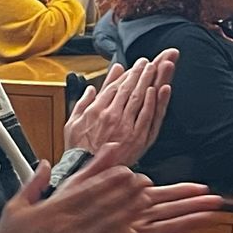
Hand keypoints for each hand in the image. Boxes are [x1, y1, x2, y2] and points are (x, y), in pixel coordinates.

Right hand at [0, 145, 208, 232]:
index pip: (104, 185)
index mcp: (66, 204)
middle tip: (199, 189)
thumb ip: (36, 182)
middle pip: (135, 203)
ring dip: (177, 218)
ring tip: (203, 212)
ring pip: (144, 225)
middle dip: (171, 195)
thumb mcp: (19, 204)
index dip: (127, 180)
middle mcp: (86, 221)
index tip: (143, 178)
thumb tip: (44, 163)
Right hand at [62, 53, 176, 167]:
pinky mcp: (137, 138)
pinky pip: (148, 116)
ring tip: (158, 66)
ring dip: (150, 80)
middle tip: (150, 60)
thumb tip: (91, 88)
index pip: (114, 86)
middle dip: (141, 71)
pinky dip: (154, 102)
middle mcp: (111, 115)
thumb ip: (82, 103)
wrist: (86, 171)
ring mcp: (126, 126)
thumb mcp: (72, 123)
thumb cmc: (78, 150)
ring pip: (140, 98)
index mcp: (96, 110)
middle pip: (129, 88)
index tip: (134, 65)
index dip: (126, 74)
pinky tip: (159, 89)